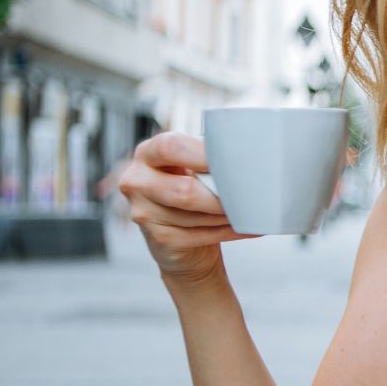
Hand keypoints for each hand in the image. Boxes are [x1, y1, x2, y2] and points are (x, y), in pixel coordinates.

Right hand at [118, 132, 256, 282]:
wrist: (182, 238)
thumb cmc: (193, 190)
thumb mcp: (192, 167)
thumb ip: (206, 158)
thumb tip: (246, 155)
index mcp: (148, 153)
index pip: (170, 147)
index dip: (203, 154)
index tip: (234, 160)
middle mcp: (137, 180)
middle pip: (184, 190)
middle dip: (221, 196)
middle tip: (249, 194)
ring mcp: (143, 212)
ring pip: (194, 216)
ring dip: (228, 215)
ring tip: (249, 210)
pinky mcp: (159, 238)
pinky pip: (200, 235)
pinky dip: (229, 230)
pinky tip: (246, 226)